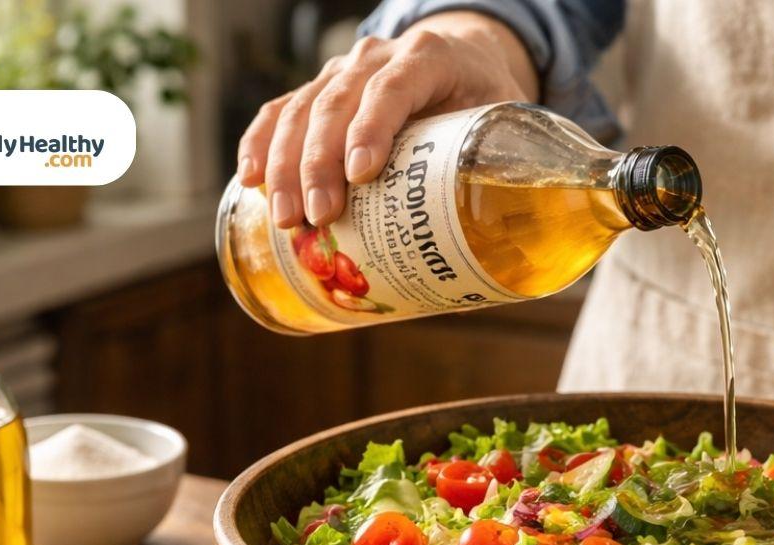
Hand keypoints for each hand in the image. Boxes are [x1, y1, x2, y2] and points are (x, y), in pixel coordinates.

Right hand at [237, 13, 536, 229]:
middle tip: (319, 218)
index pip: (395, 86)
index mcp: (432, 57)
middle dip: (320, 163)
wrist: (466, 59)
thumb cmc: (488, 103)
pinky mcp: (320, 92)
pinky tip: (250, 181)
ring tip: (287, 219)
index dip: (374, 128)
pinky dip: (260, 143)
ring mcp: (344, 73)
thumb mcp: (508, 124)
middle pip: (338, 102)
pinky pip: (280, 111)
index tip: (364, 176)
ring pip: (302, 107)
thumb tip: (523, 259)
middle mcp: (380, 56)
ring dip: (285, 165)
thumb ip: (512, 172)